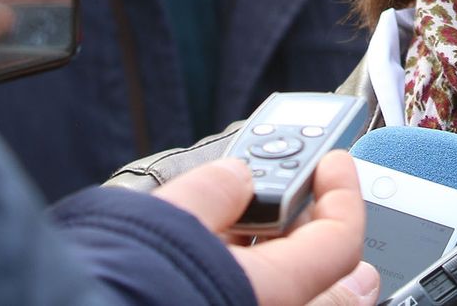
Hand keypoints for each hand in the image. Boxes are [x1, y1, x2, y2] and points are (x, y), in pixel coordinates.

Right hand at [153, 152, 374, 305]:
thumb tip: (237, 178)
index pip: (339, 245)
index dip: (343, 196)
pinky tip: (232, 261)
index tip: (332, 164)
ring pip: (294, 304)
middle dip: (331, 247)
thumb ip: (214, 191)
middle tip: (320, 208)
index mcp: (266, 293)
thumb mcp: (165, 218)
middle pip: (332, 294)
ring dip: (294, 268)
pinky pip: (252, 304)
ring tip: (270, 230)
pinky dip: (257, 286)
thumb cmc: (112, 281)